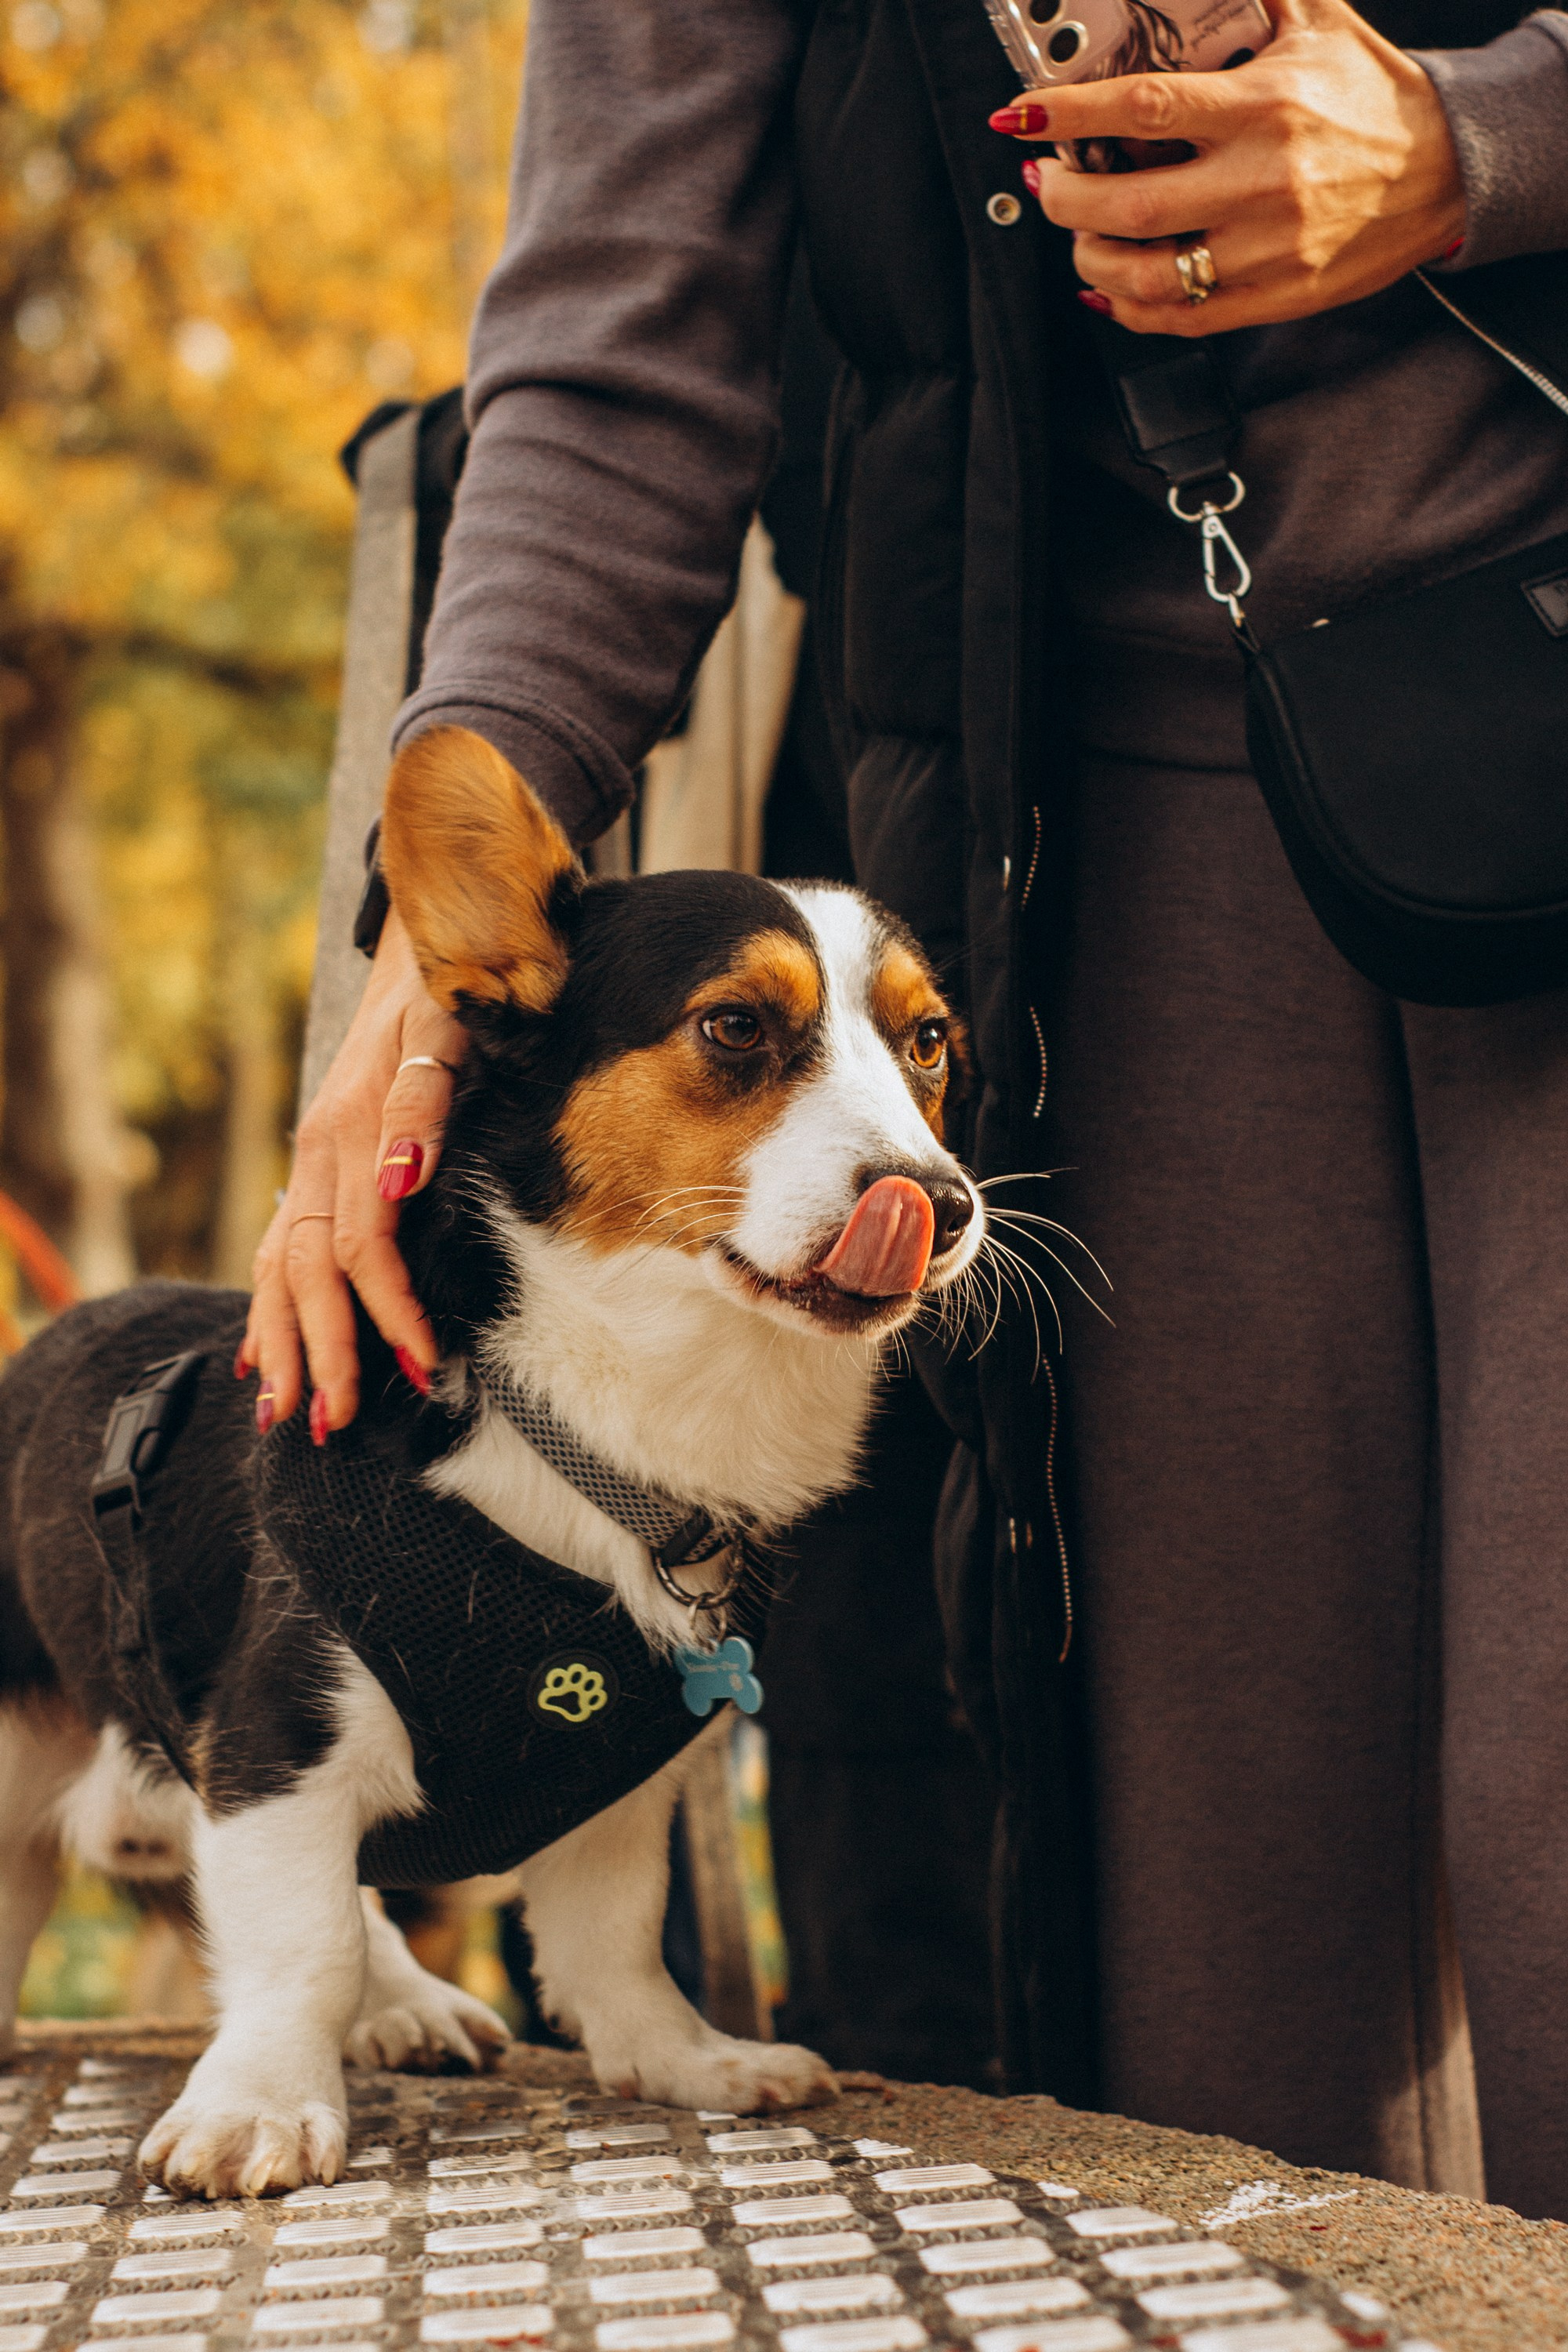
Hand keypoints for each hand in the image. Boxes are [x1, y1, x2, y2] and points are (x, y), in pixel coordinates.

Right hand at [239, 908, 466, 1434]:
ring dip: (282, 1342)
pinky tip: (259, 1354)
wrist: (423, 949)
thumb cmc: (448, 996)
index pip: (362, 1246)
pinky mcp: (314, 1165)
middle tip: (335, 1420)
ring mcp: (310, 1161)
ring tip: (285, 1413)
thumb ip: (425, 1105)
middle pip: (307, 1271)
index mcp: (353, 1132)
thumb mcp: (449, 1035)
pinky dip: (266, 1305)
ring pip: (278, 1267)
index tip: (423, 1364)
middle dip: (321, 1351)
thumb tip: (402, 1175)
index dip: (389, 1310)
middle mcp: (320, 1153)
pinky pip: (275, 1246)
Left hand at [999, 0, 1463, 334]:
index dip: (1069, 114)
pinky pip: (1183, 318)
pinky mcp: (1276, 296)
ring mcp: (1266, 249)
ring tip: (1078, 236)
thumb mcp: (1318, 22)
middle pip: (1126, 206)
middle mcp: (1259, 182)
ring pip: (1145, 277)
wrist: (1448, 166)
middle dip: (1064, 199)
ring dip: (1090, 261)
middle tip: (1048, 182)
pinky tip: (1108, 289)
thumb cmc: (1374, 97)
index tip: (1022, 116)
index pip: (1143, 107)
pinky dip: (1129, 310)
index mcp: (1261, 108)